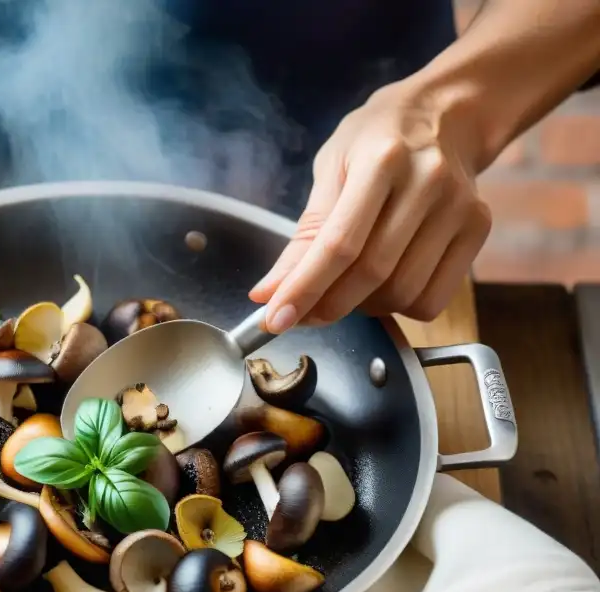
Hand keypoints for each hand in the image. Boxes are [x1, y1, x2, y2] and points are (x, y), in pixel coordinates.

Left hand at [249, 81, 492, 331]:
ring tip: (346, 287)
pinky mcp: (478, 229)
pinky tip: (383, 286)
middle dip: (326, 305)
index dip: (304, 289)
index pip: (339, 244)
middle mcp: (427, 182)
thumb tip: (269, 293)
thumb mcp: (331, 168)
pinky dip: (398, 308)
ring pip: (402, 292)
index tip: (276, 320)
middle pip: (371, 273)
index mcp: (381, 159)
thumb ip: (304, 233)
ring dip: (362, 307)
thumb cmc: (376, 140)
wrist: (445, 114)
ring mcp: (459, 208)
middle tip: (301, 313)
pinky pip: (432, 298)